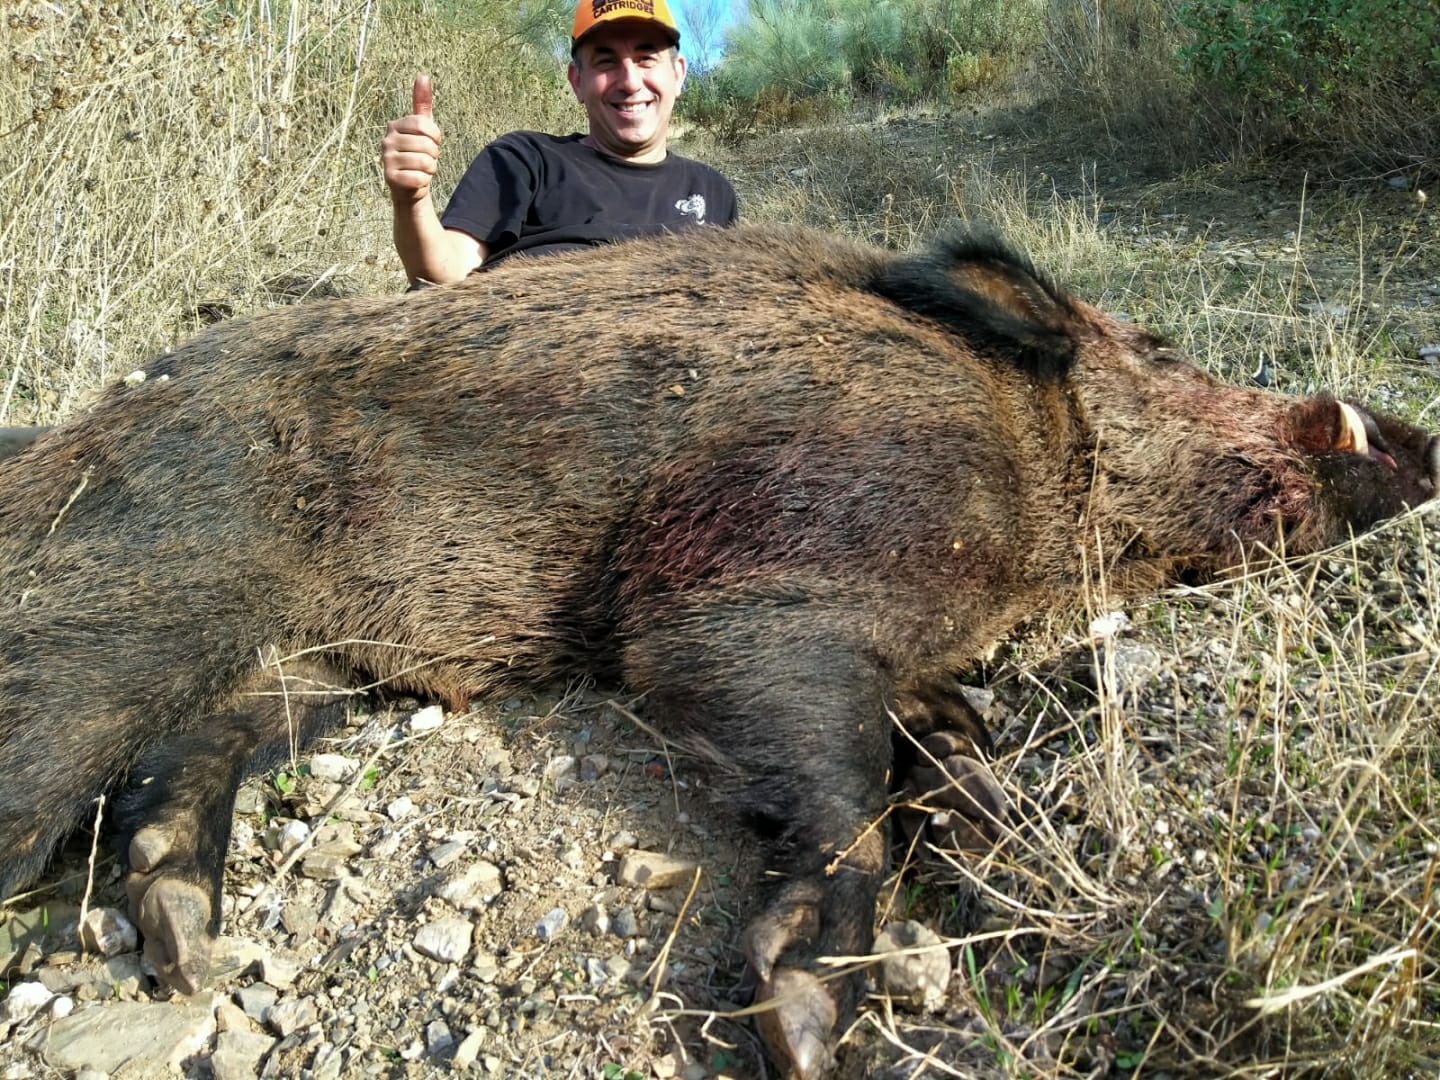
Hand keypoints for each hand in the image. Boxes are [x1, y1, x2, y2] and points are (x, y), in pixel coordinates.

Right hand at [381, 75, 441, 203]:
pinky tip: (417, 180)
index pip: (423, 125)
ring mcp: (386, 159)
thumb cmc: (417, 152)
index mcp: (394, 125)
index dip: (435, 136)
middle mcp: (386, 140)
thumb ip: (422, 103)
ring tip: (421, 169)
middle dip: (433, 155)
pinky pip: (419, 178)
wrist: (409, 184)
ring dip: (430, 168)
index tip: (433, 141)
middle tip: (425, 158)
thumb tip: (423, 75)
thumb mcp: (422, 127)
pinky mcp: (390, 178)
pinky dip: (424, 181)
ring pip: (425, 162)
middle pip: (426, 145)